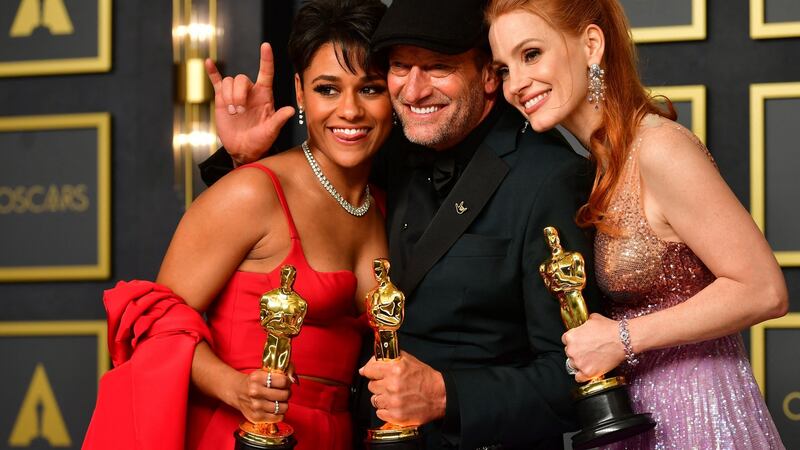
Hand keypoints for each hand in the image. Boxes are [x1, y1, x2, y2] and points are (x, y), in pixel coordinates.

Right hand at [205, 42, 295, 166]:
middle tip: (239, 111)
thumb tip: (291, 110)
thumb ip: (279, 119)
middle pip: (241, 79)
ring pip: (229, 82)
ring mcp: (235, 94)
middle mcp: (250, 91)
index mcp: (265, 95)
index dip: (266, 59)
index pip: (266, 72)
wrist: (243, 149)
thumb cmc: (260, 141)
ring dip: (228, 96)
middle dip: (238, 94)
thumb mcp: (271, 131)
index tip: (266, 46)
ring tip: (232, 113)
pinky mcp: (222, 99)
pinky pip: (216, 81)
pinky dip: (212, 72)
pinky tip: (208, 62)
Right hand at [232, 369, 291, 422]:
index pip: (283, 381)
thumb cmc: (254, 382)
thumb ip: (280, 372)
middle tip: (283, 392)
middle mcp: (255, 392)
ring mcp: (256, 406)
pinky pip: (278, 418)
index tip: (286, 383)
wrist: (237, 392)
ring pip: (283, 407)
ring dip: (284, 404)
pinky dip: (280, 413)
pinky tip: (275, 408)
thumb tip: (293, 377)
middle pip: (284, 395)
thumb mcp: (263, 372)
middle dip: (287, 393)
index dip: (288, 382)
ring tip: (279, 401)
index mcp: (257, 378)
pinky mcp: (256, 417)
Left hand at [359, 351, 445, 425]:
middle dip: (379, 385)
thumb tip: (368, 364)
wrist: (440, 396)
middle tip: (390, 385)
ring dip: (382, 398)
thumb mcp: (408, 360)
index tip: (372, 374)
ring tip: (394, 396)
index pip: (369, 370)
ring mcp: (393, 402)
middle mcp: (392, 385)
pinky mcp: (396, 416)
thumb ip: (388, 358)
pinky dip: (385, 410)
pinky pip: (379, 413)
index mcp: (394, 369)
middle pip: (371, 386)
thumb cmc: (425, 378)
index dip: (370, 371)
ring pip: (374, 400)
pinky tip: (395, 405)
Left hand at [562, 313, 625, 381]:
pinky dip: (582, 376)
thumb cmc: (610, 329)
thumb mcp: (593, 319)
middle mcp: (572, 350)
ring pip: (573, 365)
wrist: (623, 340)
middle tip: (589, 350)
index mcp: (570, 337)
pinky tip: (588, 371)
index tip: (580, 343)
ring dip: (580, 363)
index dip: (574, 341)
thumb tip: (584, 325)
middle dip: (577, 352)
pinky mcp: (588, 372)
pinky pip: (579, 378)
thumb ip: (584, 324)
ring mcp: (579, 363)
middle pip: (569, 353)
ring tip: (591, 359)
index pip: (566, 341)